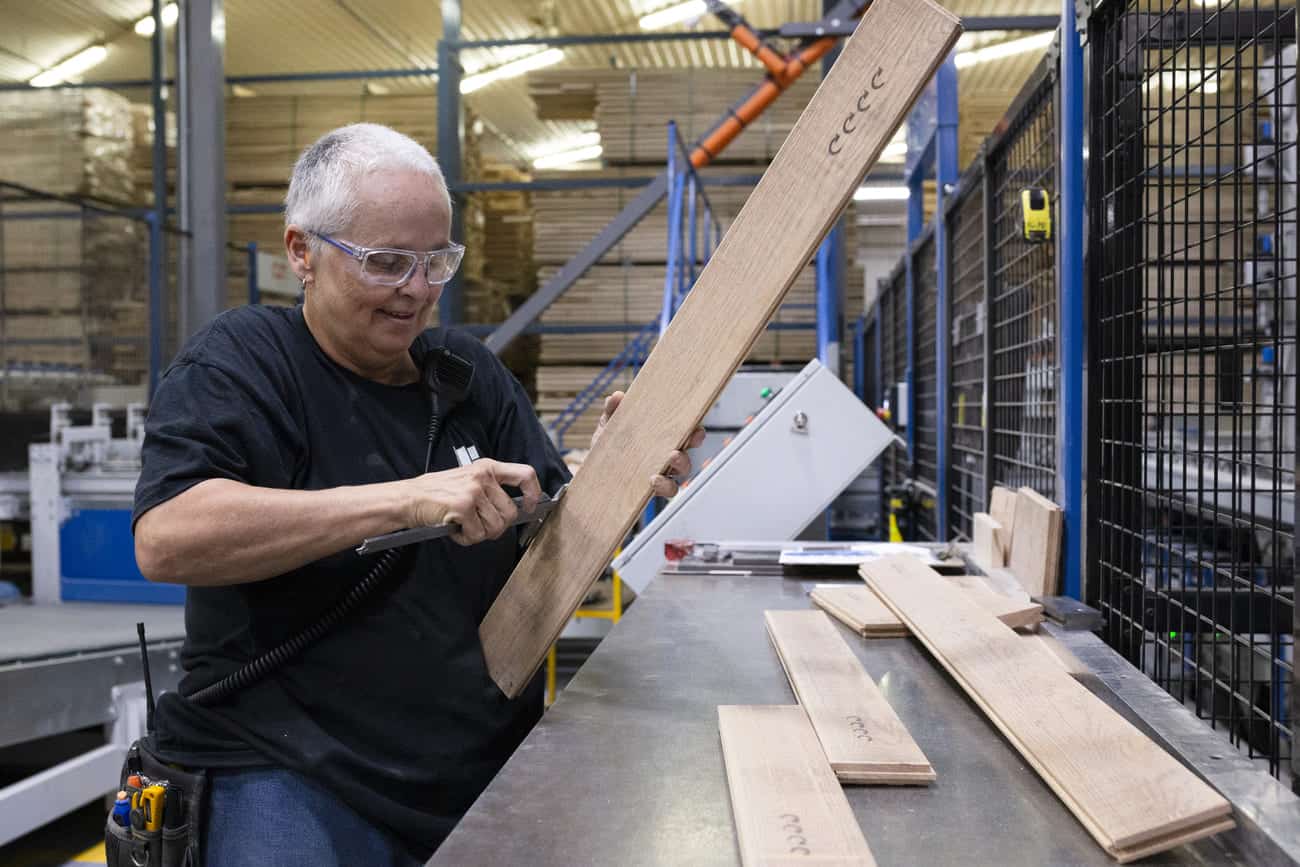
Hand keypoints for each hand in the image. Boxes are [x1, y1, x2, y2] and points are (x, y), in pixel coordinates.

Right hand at [399, 459, 541, 545]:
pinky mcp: (463, 506)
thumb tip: (518, 508)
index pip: (525, 475)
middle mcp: (483, 477)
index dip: (532, 494)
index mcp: (487, 467)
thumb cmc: (438, 493)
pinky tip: (455, 529)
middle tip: (479, 526)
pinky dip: (466, 538)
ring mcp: (473, 491)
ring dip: (479, 534)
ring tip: (464, 526)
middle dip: (496, 527)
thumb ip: (492, 489)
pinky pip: (477, 534)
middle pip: (510, 513)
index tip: (528, 507)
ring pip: (495, 527)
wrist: (409, 498)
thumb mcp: (469, 480)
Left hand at [591, 391, 705, 497]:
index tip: (696, 428)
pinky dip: (664, 485)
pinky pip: (667, 489)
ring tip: (671, 458)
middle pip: (688, 450)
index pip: (684, 433)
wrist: (591, 472)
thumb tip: (617, 396)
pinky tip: (653, 479)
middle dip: (692, 445)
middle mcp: (665, 457)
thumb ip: (613, 411)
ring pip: (682, 471)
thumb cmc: (608, 447)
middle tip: (684, 442)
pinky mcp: (651, 488)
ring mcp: (661, 473)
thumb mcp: (609, 426)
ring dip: (681, 464)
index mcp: (661, 439)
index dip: (695, 431)